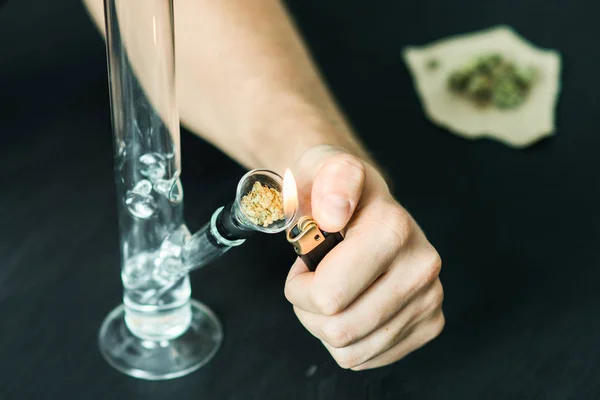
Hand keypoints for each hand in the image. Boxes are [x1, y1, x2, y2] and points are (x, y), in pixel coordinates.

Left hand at [285, 145, 443, 369]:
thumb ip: (328, 181)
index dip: (298, 287)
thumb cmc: (333, 190)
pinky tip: (350, 305)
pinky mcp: (429, 322)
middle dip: (309, 311)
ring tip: (330, 291)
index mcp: (394, 230)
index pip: (328, 297)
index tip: (303, 263)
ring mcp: (430, 298)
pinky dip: (348, 341)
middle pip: (340, 330)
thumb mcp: (323, 170)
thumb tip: (334, 211)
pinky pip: (370, 358)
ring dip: (326, 327)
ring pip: (353, 352)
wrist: (364, 201)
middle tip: (311, 281)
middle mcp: (422, 267)